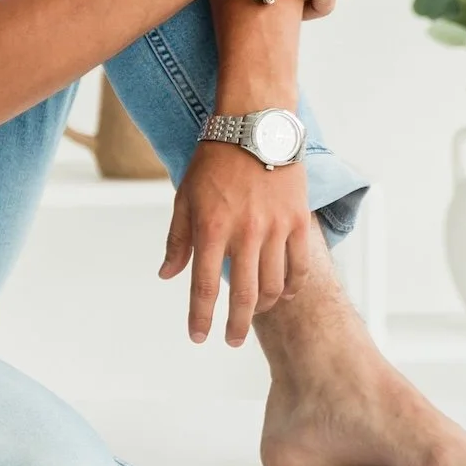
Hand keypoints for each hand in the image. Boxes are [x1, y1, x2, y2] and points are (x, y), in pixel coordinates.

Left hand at [163, 144, 319, 345]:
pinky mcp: (298, 220)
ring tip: (253, 312)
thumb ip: (178, 240)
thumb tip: (167, 275)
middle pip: (243, 295)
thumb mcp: (186, 197)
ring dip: (261, 306)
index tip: (198, 337)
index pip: (203, 286)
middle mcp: (245, 232)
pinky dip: (291, 286)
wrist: (256, 125)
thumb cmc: (215, 159)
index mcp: (212, 227)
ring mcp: (275, 228)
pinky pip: (298, 265)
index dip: (200, 317)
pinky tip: (282, 294)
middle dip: (235, 325)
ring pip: (272, 285)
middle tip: (231, 341)